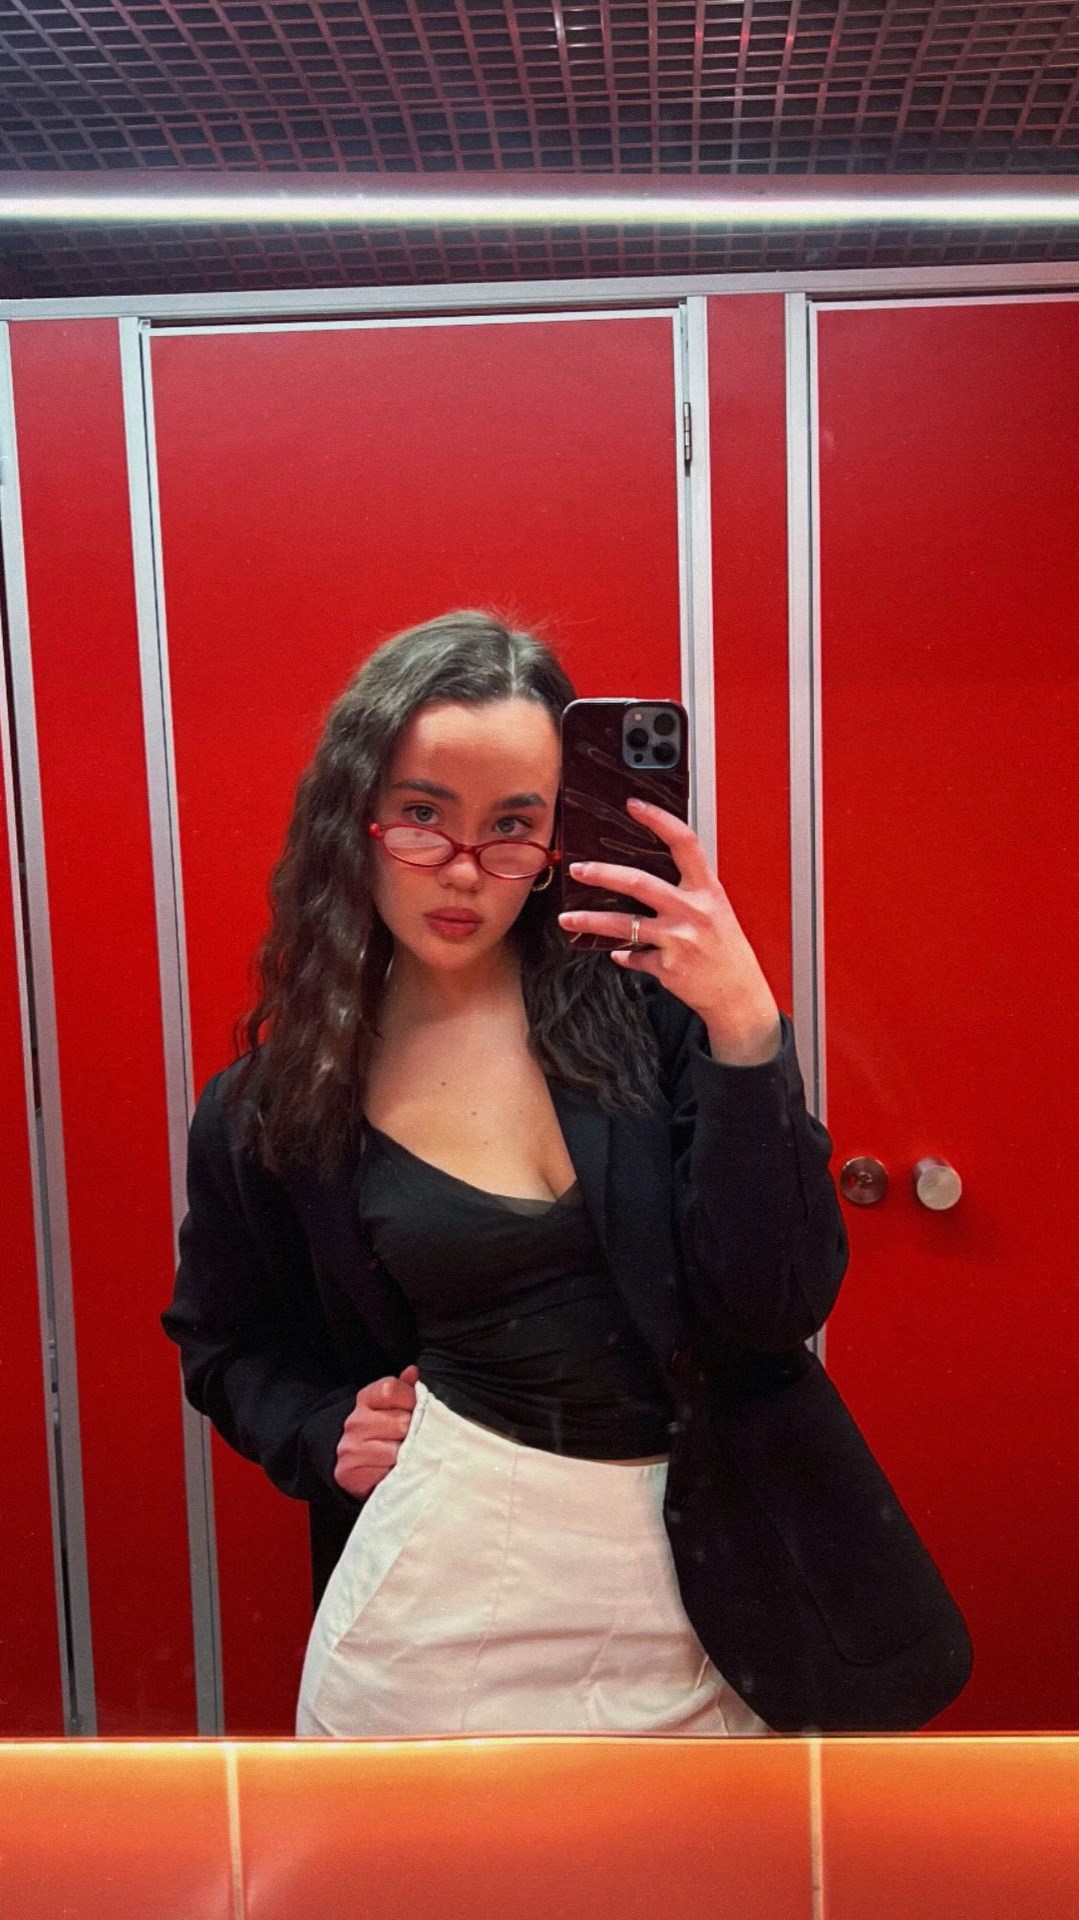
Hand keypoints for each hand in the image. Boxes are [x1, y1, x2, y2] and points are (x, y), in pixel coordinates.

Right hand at [334, 1365, 419, 1497]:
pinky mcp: (347, 1473)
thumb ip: (405, 1390)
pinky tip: (394, 1471)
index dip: (410, 1400)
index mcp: (366, 1399)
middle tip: (415, 1439)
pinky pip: (384, 1473)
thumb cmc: (384, 1435)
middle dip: (414, 1432)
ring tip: (407, 1457)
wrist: (358, 1469)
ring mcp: (350, 1447)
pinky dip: (395, 1475)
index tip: (417, 1411)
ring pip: (395, 1450)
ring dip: (407, 1456)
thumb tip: (412, 1371)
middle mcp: (354, 1421)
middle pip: (400, 1421)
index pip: (390, 1389)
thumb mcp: (394, 1409)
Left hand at [556, 796, 780, 1061]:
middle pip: (639, 883)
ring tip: (567, 919)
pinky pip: (634, 956)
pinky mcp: (666, 966)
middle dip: (603, 874)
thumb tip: (647, 884)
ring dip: (589, 921)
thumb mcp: (717, 911)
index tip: (634, 805)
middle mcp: (693, 911)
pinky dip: (625, 955)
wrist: (739, 994)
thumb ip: (687, 893)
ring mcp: (678, 939)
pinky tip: (619, 954)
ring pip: (623, 925)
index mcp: (708, 890)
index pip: (684, 843)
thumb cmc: (728, 951)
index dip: (659, 820)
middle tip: (578, 869)